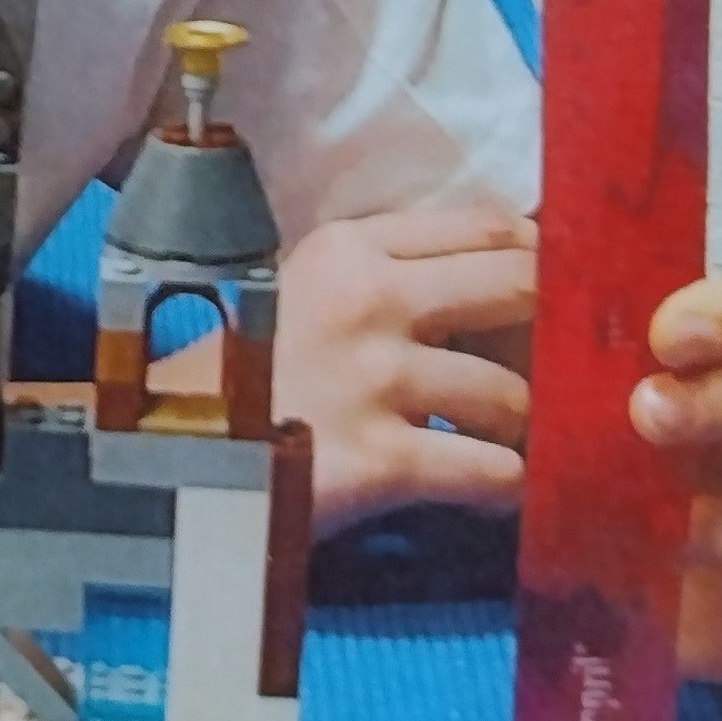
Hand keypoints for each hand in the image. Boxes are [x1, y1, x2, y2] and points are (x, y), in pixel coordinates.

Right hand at [237, 200, 537, 536]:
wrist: (165, 455)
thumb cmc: (241, 374)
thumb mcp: (303, 291)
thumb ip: (384, 275)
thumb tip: (498, 284)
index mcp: (351, 247)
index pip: (487, 225)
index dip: (539, 258)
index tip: (556, 292)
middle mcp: (370, 299)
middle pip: (520, 287)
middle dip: (552, 330)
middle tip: (554, 367)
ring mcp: (376, 378)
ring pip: (515, 394)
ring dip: (526, 427)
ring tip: (511, 445)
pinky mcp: (383, 460)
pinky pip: (493, 473)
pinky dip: (509, 489)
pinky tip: (494, 495)